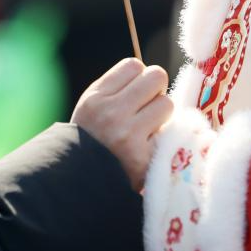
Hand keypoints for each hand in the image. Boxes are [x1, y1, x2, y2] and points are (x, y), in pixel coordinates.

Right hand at [71, 58, 172, 191]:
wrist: (80, 184)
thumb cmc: (92, 139)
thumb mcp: (92, 107)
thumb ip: (118, 87)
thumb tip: (152, 74)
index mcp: (96, 98)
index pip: (133, 65)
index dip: (139, 77)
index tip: (134, 92)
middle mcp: (111, 113)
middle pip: (156, 77)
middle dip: (155, 90)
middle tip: (147, 106)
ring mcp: (128, 136)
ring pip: (167, 104)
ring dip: (161, 115)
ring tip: (146, 128)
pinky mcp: (144, 158)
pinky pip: (170, 132)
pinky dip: (163, 138)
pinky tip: (148, 146)